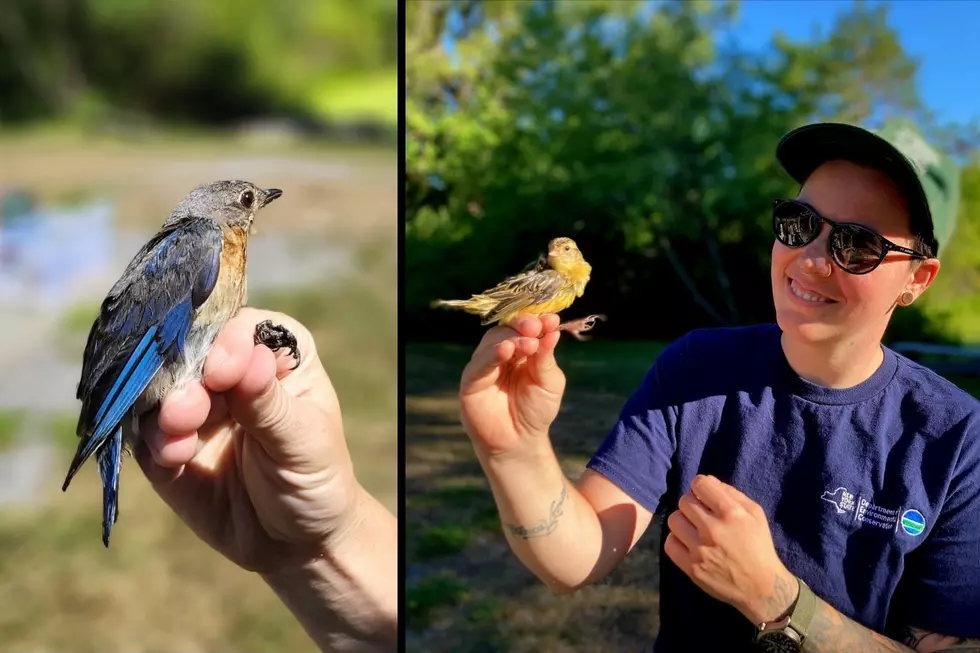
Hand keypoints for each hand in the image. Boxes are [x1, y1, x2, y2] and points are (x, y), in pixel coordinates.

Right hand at [135, 307, 360, 572]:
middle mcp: (230, 372)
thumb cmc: (317, 479)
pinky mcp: (168, 446)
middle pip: (191, 354)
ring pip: (161, 390)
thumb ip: (270, 403)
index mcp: (275, 354)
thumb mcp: (304, 441)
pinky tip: (172, 460)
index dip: (227, 343)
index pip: (242, 328)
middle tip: (184, 412)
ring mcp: (196, 407)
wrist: (295, 542)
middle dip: (183, 379)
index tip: (221, 371)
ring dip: (164, 411)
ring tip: (178, 439)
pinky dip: (153, 443)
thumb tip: (249, 357)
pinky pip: (146, 434)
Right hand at [459, 313, 564, 458]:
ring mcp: (485, 365)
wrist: (520, 441)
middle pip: (507, 328)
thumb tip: (553, 331)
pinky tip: (506, 349)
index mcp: (521, 349)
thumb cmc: (536, 410)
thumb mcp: (550, 383)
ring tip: (529, 343)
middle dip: (523, 324)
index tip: (552, 319)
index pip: (525, 327)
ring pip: (492, 340)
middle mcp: (501, 353)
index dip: (537, 320)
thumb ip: (547, 358)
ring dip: (511, 338)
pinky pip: (479, 362)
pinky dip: (492, 354)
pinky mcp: (471, 380)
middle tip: (537, 326)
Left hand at [664, 474, 798, 624]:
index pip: (700, 484)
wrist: (761, 587)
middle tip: (701, 514)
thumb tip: (707, 481)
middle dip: (692, 504)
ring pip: (674, 520)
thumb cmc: (759, 546)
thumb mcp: (755, 513)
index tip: (704, 494)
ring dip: (683, 521)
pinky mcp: (691, 568)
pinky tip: (689, 543)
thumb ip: (731, 493)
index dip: (700, 485)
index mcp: (730, 513)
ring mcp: (700, 550)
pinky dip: (677, 540)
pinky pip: (669, 544)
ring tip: (694, 529)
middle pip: (684, 501)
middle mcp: (713, 529)